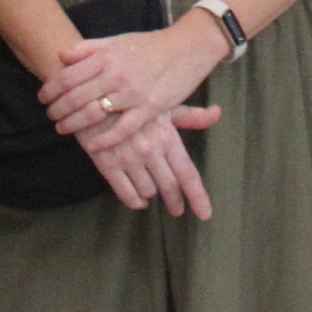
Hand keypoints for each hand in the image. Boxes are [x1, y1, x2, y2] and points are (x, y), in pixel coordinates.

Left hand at [38, 22, 228, 150]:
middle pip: (76, 97)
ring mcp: (132, 93)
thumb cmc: (150, 45)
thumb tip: (62, 56)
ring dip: (73, 124)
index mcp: (106, 56)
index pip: (68, 76)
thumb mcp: (117, 41)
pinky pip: (122, 129)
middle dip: (57, 110)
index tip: (43, 98)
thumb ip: (89, 48)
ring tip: (62, 129)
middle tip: (50, 116)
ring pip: (94, 114)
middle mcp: (116, 74)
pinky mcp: (149, 108)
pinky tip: (91, 145)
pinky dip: (104, 140)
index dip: (50, 90)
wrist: (187, 48)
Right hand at [89, 110, 215, 218]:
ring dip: (151, 193)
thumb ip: (191, 116)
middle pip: (169, 187)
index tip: (205, 214)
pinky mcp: (107, 164)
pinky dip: (134, 200)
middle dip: (175, 202)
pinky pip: (126, 194)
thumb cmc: (134, 100)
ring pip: (148, 192)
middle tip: (177, 209)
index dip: (198, 197)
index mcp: (167, 137)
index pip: (188, 173)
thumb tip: (217, 113)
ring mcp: (128, 159)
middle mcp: (150, 151)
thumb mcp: (163, 105)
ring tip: (151, 190)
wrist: (93, 96)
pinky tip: (138, 199)